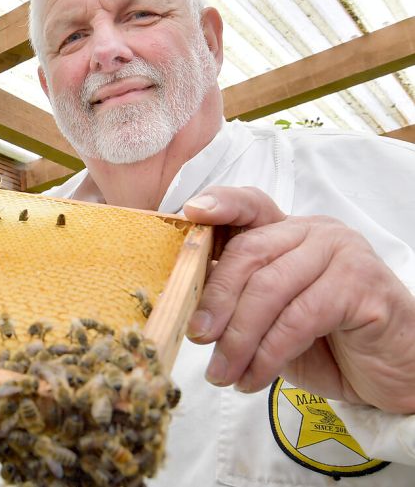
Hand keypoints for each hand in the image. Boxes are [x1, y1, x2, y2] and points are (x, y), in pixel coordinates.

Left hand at [182, 186, 414, 412]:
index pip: (251, 205)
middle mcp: (317, 233)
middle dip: (217, 300)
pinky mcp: (363, 287)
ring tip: (222, 373)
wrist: (393, 371)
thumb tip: (190, 307)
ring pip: (271, 290)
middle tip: (197, 336)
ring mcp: (344, 255)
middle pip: (250, 253)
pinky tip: (254, 378)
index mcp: (290, 231)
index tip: (191, 212)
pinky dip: (268, 354)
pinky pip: (299, 319)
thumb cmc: (327, 340)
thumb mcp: (272, 317)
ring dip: (238, 339)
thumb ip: (240, 299)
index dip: (221, 204)